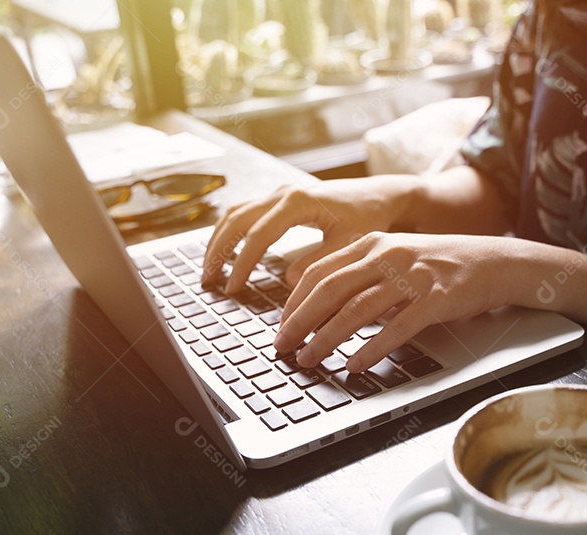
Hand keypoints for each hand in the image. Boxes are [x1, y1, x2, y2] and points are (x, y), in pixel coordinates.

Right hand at [201, 175, 421, 292]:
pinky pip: (246, 213)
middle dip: (218, 251)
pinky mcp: (281, 199)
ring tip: (209, 270)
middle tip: (207, 281)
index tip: (232, 288)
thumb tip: (288, 282)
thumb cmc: (369, 218)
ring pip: (236, 214)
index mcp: (298, 202)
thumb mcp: (349, 243)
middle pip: (236, 221)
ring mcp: (280, 193)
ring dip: (219, 241)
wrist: (380, 195)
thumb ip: (320, 262)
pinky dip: (231, 232)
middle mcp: (283, 193)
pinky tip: (226, 253)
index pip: (258, 235)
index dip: (242, 264)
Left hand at [274, 232, 524, 372]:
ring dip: (327, 337)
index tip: (281, 326)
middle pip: (331, 289)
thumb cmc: (442, 266)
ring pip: (357, 309)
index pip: (320, 272)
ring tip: (311, 359)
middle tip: (283, 347)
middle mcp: (388, 256)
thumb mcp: (397, 259)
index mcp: (373, 244)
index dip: (294, 302)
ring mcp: (411, 277)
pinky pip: (396, 327)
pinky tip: (356, 364)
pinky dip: (372, 348)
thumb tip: (324, 307)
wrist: (494, 262)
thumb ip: (363, 275)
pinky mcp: (434, 299)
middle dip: (300, 321)